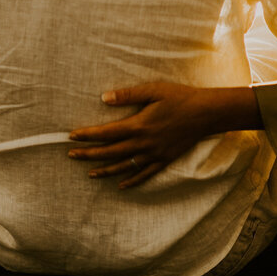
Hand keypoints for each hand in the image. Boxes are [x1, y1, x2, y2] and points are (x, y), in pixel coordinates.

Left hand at [68, 82, 259, 188]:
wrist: (206, 113)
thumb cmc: (179, 97)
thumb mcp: (153, 90)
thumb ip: (128, 95)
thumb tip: (104, 98)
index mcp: (139, 125)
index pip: (107, 133)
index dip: (87, 136)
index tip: (72, 137)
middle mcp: (144, 143)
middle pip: (111, 152)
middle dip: (89, 154)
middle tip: (71, 156)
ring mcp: (154, 154)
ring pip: (124, 166)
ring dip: (105, 170)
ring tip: (90, 173)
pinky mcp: (164, 159)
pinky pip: (145, 174)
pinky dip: (132, 181)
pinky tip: (121, 185)